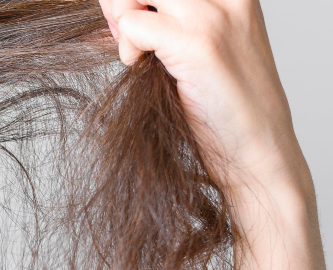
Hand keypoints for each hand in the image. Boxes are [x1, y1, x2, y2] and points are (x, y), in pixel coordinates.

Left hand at [98, 0, 309, 197]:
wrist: (258, 151)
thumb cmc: (225, 107)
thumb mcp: (202, 48)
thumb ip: (171, 21)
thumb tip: (115, 9)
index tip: (132, 18)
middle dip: (123, 0)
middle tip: (122, 33)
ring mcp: (213, 16)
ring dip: (121, 17)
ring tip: (133, 49)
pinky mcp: (197, 44)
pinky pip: (134, 24)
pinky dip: (127, 48)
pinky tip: (139, 66)